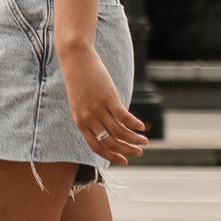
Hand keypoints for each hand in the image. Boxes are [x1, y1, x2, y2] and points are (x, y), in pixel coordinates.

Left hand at [62, 44, 148, 165]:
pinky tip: (142, 127)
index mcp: (80, 122)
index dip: (111, 156)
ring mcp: (98, 108)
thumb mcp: (81, 103)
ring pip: (119, 131)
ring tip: (145, 141)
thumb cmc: (79, 80)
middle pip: (110, 142)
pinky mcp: (109, 97)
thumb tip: (109, 127)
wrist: (76, 59)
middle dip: (127, 150)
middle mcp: (88, 118)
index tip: (124, 161)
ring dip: (134, 139)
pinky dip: (134, 124)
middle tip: (139, 152)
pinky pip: (124, 116)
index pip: (96, 146)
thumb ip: (92, 117)